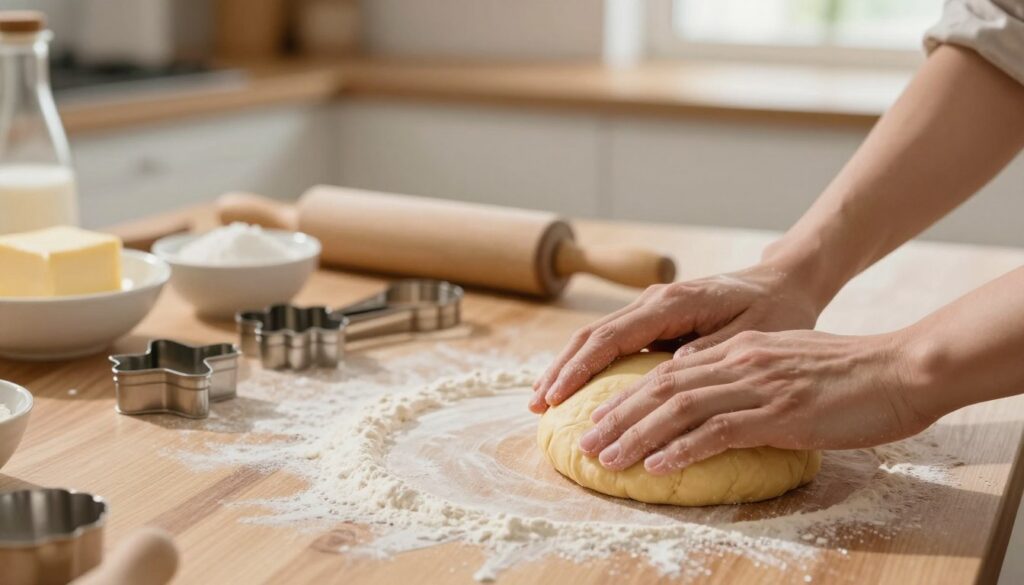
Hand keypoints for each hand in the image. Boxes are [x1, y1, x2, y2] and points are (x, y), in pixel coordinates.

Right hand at [530, 262, 822, 412]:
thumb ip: (710, 350)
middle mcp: (653, 302)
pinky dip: (587, 364)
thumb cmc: (775, 310)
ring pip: (596, 338)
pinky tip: (573, 387)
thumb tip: (670, 370)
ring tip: (543, 401)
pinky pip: (612, 343)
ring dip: (568, 368)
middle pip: (592, 336)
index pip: (612, 337)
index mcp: (672, 303)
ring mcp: (651, 309)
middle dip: (562, 370)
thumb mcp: (752, 333)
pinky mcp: (655, 321)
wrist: (784, 283)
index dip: (580, 368)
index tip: (557, 396)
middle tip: (536, 406)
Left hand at [576, 329, 932, 474]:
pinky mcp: (780, 413)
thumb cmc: (849, 375)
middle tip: (586, 443)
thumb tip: (717, 407)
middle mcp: (739, 363)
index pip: (668, 372)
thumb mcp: (787, 368)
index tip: (599, 420)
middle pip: (661, 388)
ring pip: (679, 408)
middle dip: (617, 417)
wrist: (900, 369)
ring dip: (636, 435)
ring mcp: (758, 386)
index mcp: (738, 352)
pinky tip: (658, 467)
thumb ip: (749, 380)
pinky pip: (719, 431)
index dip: (627, 396)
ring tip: (607, 459)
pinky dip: (683, 449)